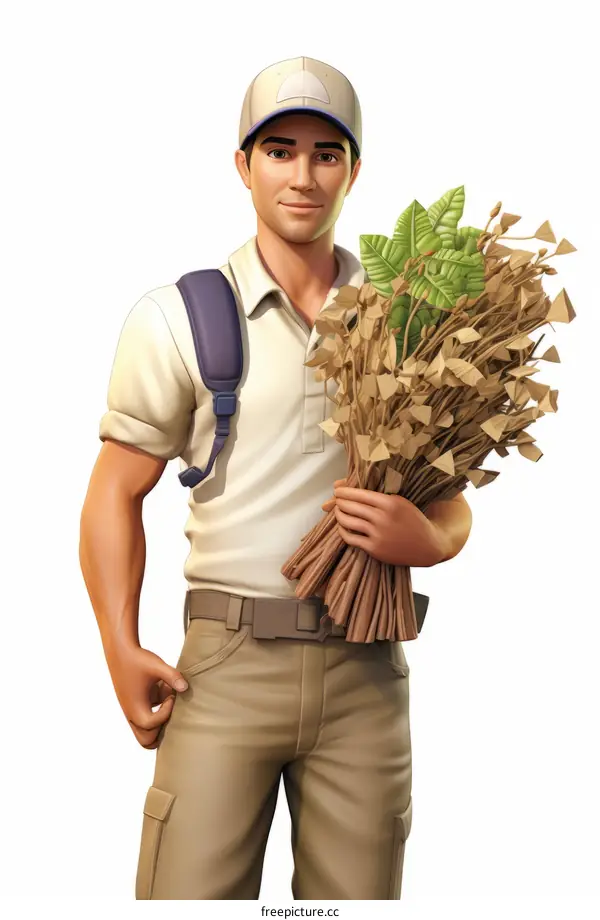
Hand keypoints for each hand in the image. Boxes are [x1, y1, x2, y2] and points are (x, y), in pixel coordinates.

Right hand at [104, 640, 188, 748]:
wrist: (121, 651)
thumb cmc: (138, 659)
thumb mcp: (157, 666)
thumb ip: (172, 677)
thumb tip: (185, 688)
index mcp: (135, 708)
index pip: (151, 725)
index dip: (165, 713)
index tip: (171, 696)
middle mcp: (132, 714)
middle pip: (147, 741)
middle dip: (162, 730)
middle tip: (170, 709)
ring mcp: (133, 711)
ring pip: (146, 732)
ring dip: (160, 722)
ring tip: (167, 700)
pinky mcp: (136, 705)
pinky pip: (148, 717)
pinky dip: (158, 709)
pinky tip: (163, 688)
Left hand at [325, 484, 447, 566]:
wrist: (428, 545)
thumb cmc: (413, 520)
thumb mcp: (400, 501)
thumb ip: (378, 494)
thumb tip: (353, 488)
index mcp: (390, 503)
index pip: (359, 494)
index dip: (344, 492)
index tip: (338, 490)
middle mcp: (383, 518)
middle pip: (351, 506)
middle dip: (339, 502)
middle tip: (336, 500)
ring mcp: (378, 534)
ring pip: (348, 521)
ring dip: (339, 515)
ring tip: (337, 511)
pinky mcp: (375, 549)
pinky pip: (351, 538)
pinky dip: (343, 531)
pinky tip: (342, 527)